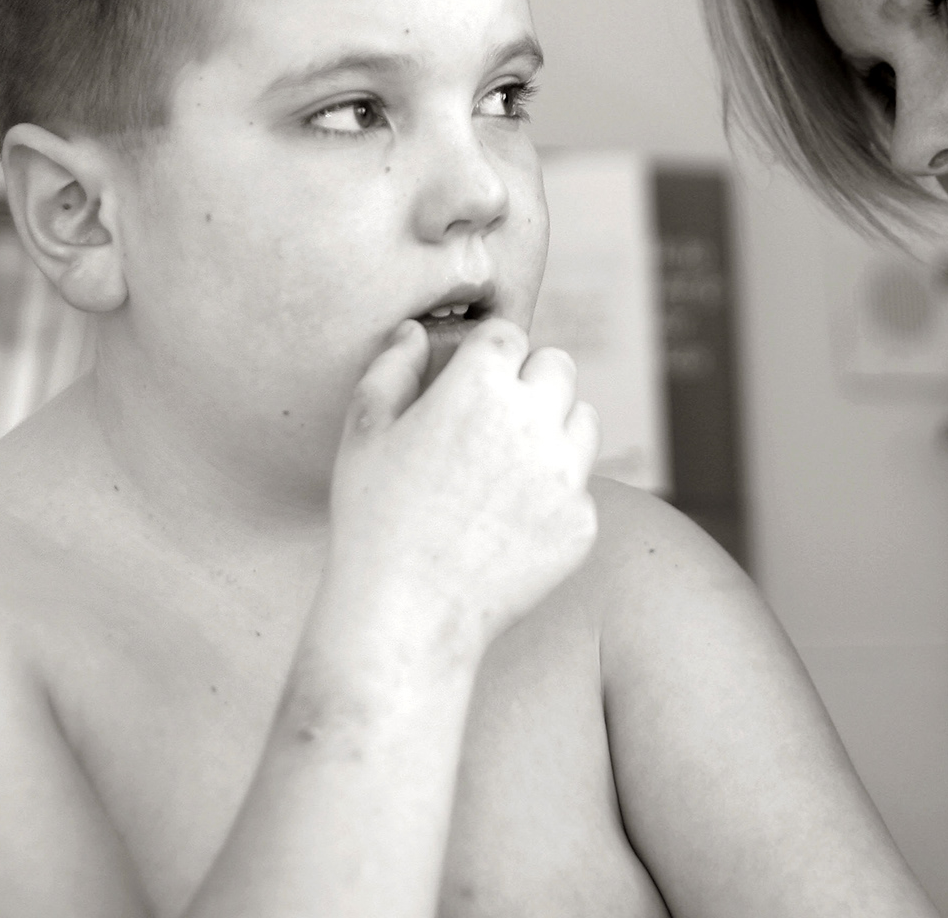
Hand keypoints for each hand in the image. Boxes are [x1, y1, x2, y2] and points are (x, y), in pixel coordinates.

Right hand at [326, 318, 600, 658]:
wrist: (406, 615)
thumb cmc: (373, 519)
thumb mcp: (364, 433)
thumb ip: (391, 369)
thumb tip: (414, 332)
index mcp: (480, 386)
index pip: (509, 336)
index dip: (488, 358)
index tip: (471, 384)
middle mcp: (534, 420)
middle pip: (559, 367)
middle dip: (531, 383)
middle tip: (494, 419)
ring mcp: (566, 473)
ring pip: (583, 421)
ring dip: (554, 430)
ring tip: (506, 467)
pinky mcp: (582, 521)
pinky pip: (580, 488)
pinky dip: (554, 497)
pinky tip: (508, 523)